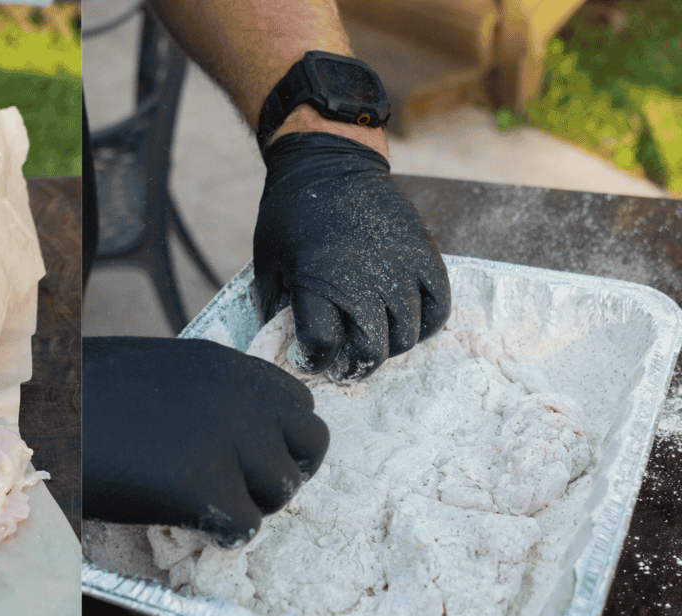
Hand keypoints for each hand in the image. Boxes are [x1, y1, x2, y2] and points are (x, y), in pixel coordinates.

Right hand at [83, 336, 328, 546]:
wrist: (36, 420)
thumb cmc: (80, 397)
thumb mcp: (158, 374)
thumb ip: (207, 395)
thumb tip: (234, 434)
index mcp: (227, 364)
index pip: (301, 404)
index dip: (282, 438)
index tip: (252, 457)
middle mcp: (240, 396)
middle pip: (312, 445)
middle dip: (284, 472)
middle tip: (242, 489)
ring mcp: (228, 440)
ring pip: (284, 491)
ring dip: (252, 505)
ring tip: (206, 505)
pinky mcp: (205, 486)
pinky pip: (246, 527)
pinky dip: (223, 535)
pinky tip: (187, 523)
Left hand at [252, 132, 450, 381]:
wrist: (328, 160)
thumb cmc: (290, 212)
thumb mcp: (267, 259)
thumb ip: (274, 304)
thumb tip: (282, 343)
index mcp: (319, 282)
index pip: (324, 345)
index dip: (314, 360)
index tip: (309, 357)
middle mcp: (365, 280)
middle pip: (371, 351)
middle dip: (354, 365)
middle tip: (343, 360)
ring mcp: (400, 269)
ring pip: (406, 338)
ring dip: (387, 347)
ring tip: (371, 339)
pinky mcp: (424, 256)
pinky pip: (437, 310)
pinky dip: (423, 326)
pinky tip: (403, 322)